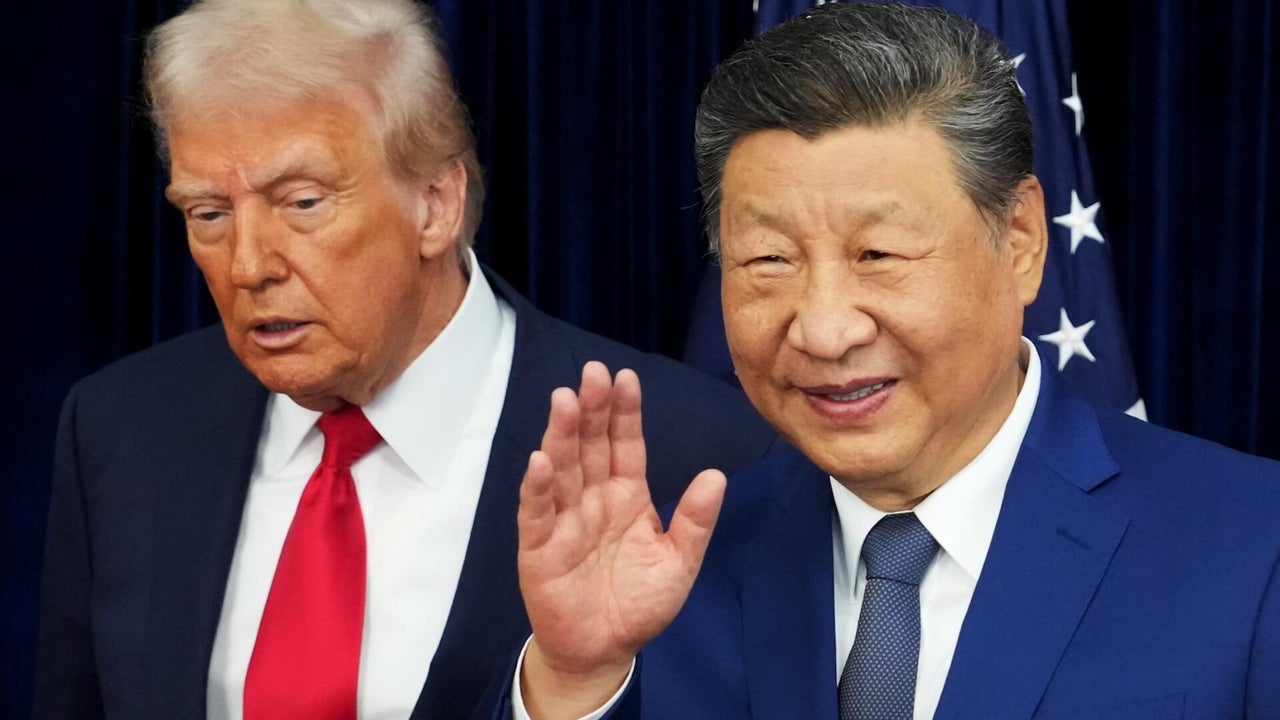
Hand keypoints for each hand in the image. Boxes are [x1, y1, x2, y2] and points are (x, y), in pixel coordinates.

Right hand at [517, 361, 726, 717]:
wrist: (604, 652)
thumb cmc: (639, 604)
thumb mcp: (679, 562)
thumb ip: (694, 520)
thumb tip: (716, 476)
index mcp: (627, 496)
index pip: (625, 444)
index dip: (625, 412)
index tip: (626, 377)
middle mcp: (594, 499)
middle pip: (591, 446)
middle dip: (592, 410)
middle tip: (593, 373)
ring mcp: (564, 520)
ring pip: (563, 469)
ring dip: (561, 435)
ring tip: (564, 401)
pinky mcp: (540, 547)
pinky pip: (538, 513)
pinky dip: (538, 488)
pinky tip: (540, 461)